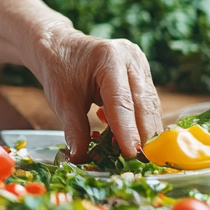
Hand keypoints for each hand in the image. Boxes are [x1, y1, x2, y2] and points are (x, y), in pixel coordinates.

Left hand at [31, 23, 161, 157]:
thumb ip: (75, 129)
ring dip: (143, 132)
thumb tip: (81, 159)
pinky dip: (139, 123)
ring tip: (133, 155)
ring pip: (149, 106)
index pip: (122, 101)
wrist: (60, 47)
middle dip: (141, 136)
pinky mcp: (143, 74)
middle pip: (142, 104)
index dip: (127, 131)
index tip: (130, 154)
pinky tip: (128, 139)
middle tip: (137, 162)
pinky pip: (147, 104)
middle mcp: (131, 59)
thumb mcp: (62, 100)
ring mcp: (140, 65)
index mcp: (109, 58)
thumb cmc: (60, 70)